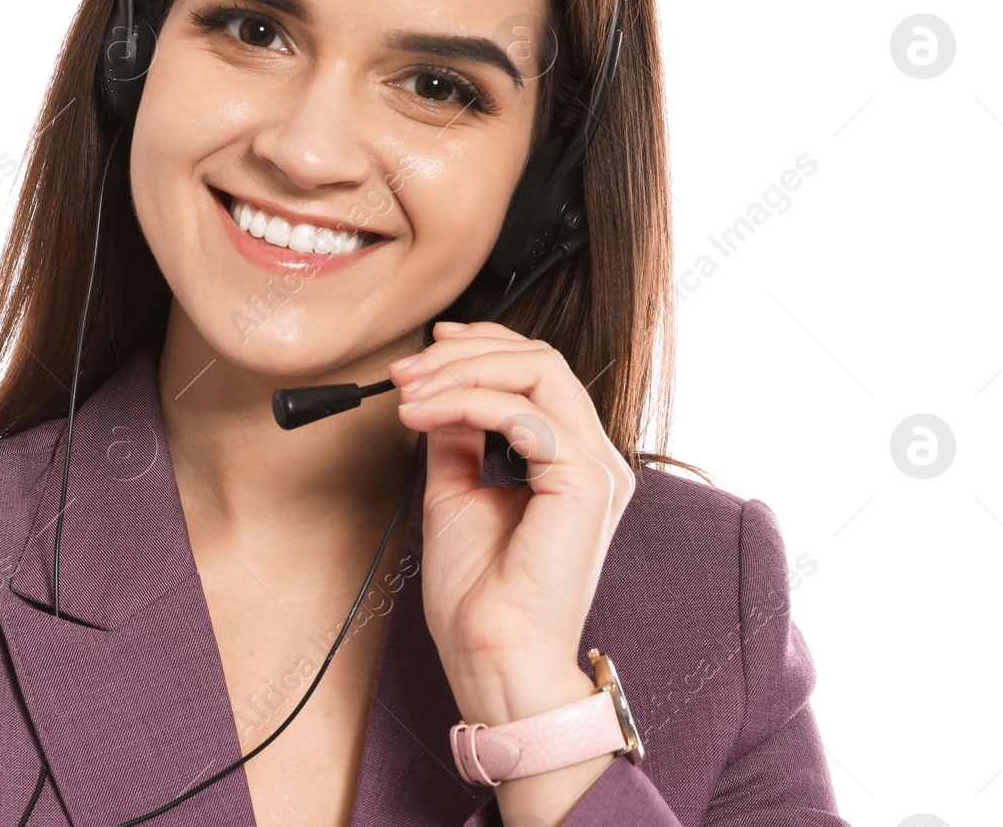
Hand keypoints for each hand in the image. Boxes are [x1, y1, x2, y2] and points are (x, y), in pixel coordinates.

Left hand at [388, 320, 635, 727]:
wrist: (492, 656)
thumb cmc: (480, 595)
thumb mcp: (455, 490)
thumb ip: (457, 436)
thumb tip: (436, 389)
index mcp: (571, 460)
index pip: (540, 371)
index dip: (484, 346)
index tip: (428, 348)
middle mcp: (595, 457)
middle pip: (541, 360)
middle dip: (464, 352)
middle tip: (405, 371)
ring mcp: (597, 468)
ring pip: (538, 371)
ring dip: (460, 371)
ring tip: (407, 393)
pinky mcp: (584, 481)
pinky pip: (523, 414)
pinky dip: (465, 402)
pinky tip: (423, 416)